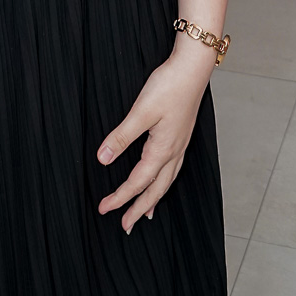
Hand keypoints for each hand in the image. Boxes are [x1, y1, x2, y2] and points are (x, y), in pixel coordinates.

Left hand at [96, 45, 215, 232]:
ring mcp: (180, 144)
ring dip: (153, 199)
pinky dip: (164, 181)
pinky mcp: (182, 135)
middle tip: (126, 226)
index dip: (120, 197)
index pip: (137, 182)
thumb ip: (121, 136)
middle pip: (155, 190)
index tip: (104, 209)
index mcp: (162, 150)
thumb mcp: (141, 111)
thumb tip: (103, 159)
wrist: (193, 68)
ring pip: (166, 181)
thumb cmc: (169, 86)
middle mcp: (174, 152)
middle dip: (139, 209)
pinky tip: (161, 177)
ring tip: (146, 213)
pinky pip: (172, 168)